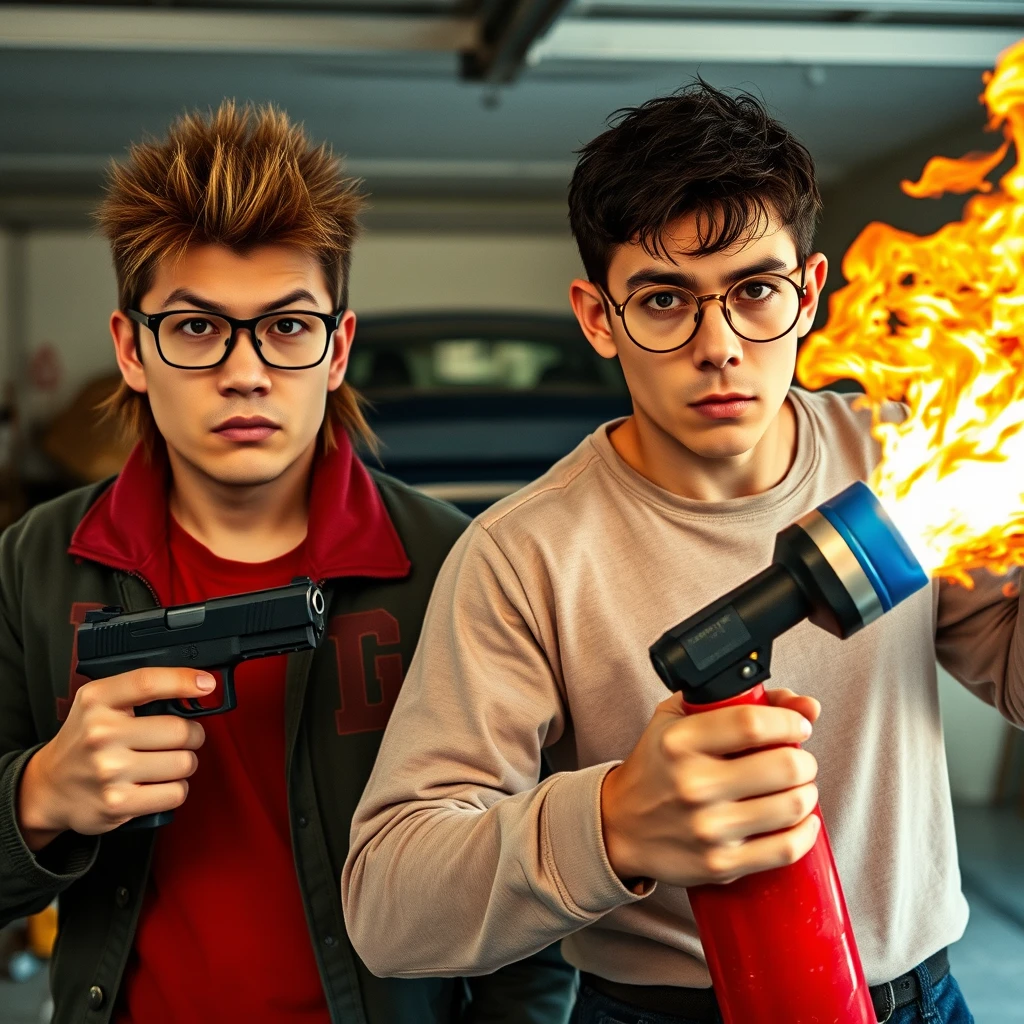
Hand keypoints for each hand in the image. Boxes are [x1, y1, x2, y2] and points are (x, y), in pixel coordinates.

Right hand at [17, 669, 211, 849]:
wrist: (49, 787)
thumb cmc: (84, 741)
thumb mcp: (99, 703)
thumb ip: (141, 690)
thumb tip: (199, 684)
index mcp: (97, 701)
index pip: (148, 682)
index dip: (183, 680)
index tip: (206, 684)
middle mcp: (101, 734)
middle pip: (180, 730)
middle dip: (192, 734)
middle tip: (180, 738)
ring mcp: (109, 771)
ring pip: (184, 763)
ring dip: (184, 763)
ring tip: (166, 761)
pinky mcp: (118, 803)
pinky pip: (175, 793)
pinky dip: (175, 789)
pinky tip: (158, 783)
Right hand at [601, 688, 820, 887]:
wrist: (619, 825)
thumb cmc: (657, 765)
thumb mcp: (680, 718)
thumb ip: (740, 700)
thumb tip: (807, 706)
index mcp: (679, 742)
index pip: (753, 723)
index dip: (789, 720)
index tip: (798, 724)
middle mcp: (693, 784)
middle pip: (783, 766)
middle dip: (803, 759)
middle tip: (798, 759)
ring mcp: (707, 828)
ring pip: (791, 806)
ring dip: (806, 792)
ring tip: (797, 787)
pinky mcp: (720, 864)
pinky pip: (785, 849)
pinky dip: (805, 831)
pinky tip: (801, 819)